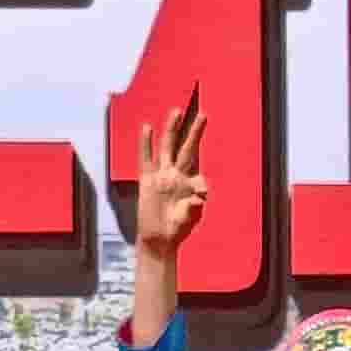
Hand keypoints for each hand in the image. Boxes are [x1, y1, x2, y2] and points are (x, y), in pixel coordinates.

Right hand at [131, 101, 209, 260]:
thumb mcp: (190, 218)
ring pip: (167, 147)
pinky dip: (146, 143)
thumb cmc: (177, 229)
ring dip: (172, 130)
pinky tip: (148, 128)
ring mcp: (162, 176)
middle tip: (203, 115)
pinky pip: (146, 158)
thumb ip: (195, 207)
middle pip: (187, 149)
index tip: (199, 195)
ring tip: (176, 111)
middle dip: (195, 133)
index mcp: (191, 185)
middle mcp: (177, 176)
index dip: (200, 184)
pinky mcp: (147, 180)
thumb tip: (199, 194)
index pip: (199, 175)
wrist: (159, 239)